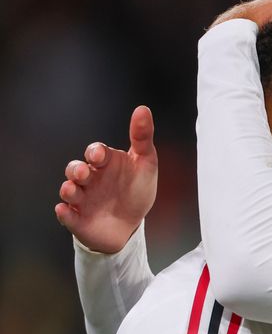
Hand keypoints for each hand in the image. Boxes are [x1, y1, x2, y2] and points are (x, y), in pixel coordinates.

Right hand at [55, 106, 157, 253]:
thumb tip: (143, 109)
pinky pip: (66, 215)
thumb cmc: (137, 190)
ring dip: (68, 189)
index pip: (96, 152)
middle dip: (76, 170)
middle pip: (75, 169)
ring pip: (68, 190)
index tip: (99, 156)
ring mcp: (81, 199)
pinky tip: (64, 210)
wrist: (131, 224)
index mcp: (105, 163)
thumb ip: (142, 137)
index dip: (95, 152)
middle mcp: (90, 179)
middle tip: (83, 172)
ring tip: (72, 190)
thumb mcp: (146, 163)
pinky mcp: (77, 219)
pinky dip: (64, 213)